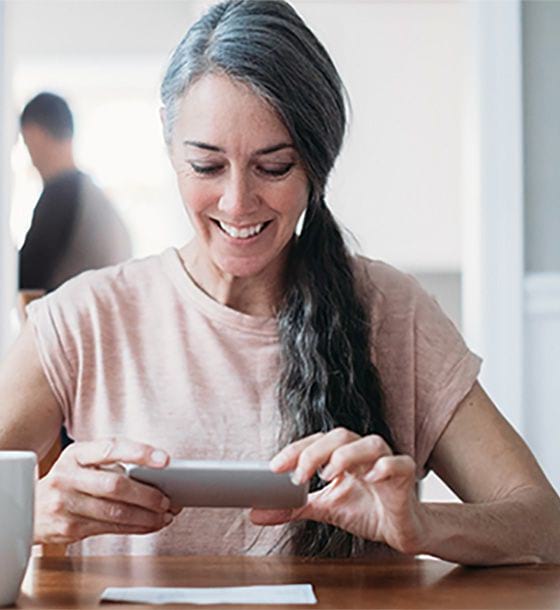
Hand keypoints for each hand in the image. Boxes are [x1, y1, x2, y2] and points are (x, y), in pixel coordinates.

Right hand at [35, 437, 179, 544]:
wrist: (30, 507)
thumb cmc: (69, 480)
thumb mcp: (83, 462)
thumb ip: (112, 461)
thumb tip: (156, 472)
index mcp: (76, 453)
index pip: (111, 448)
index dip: (139, 453)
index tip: (165, 460)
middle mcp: (67, 477)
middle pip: (115, 486)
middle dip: (147, 495)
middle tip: (168, 500)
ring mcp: (65, 504)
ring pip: (115, 512)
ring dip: (146, 516)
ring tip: (165, 515)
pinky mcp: (68, 528)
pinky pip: (109, 529)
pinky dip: (135, 528)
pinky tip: (149, 525)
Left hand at [250, 428, 426, 554]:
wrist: (402, 530)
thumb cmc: (367, 510)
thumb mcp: (325, 508)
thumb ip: (294, 507)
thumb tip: (257, 513)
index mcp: (343, 454)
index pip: (317, 441)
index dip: (296, 450)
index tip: (275, 468)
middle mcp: (364, 452)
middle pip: (340, 436)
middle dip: (316, 452)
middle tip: (299, 475)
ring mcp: (386, 461)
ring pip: (370, 443)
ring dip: (347, 455)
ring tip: (329, 474)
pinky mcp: (405, 478)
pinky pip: (400, 463)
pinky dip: (386, 466)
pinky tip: (373, 476)